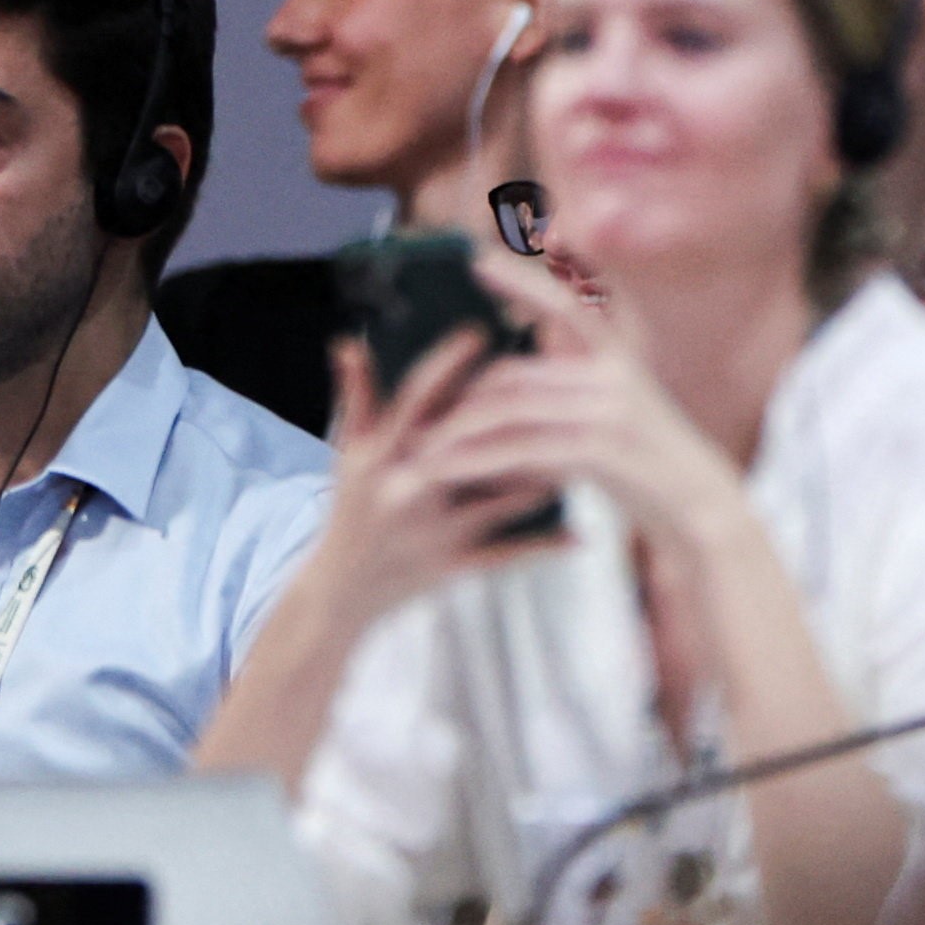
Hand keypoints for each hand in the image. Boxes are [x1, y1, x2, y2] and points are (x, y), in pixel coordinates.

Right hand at [300, 319, 569, 618]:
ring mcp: (432, 531)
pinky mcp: (451, 566)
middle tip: (557, 390)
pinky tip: (583, 536)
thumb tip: (348, 342)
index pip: (416, 402)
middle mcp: (407, 490)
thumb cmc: (350, 512)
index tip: (480, 332)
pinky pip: (506, 555)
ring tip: (585, 451)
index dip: (447, 366)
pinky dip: (544, 547)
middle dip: (511, 422)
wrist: (340, 592)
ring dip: (543, 477)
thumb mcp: (347, 454)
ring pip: (499, 500)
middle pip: (468, 448)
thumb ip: (355, 397)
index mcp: (381, 455)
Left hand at [412, 282, 748, 549]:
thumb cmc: (657, 476)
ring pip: (512, 412)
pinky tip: (449, 473)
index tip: (477, 258)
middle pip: (516, 377)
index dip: (522, 281)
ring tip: (422, 454)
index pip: (565, 307)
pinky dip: (479, 461)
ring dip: (459, 434)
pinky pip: (523, 449)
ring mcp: (610, 411)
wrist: (706, 516)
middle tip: (421, 425)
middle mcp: (615, 377)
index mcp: (620, 362)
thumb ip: (572, 399)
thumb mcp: (621, 421)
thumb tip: (507, 395)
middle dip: (463, 402)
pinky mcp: (603, 450)